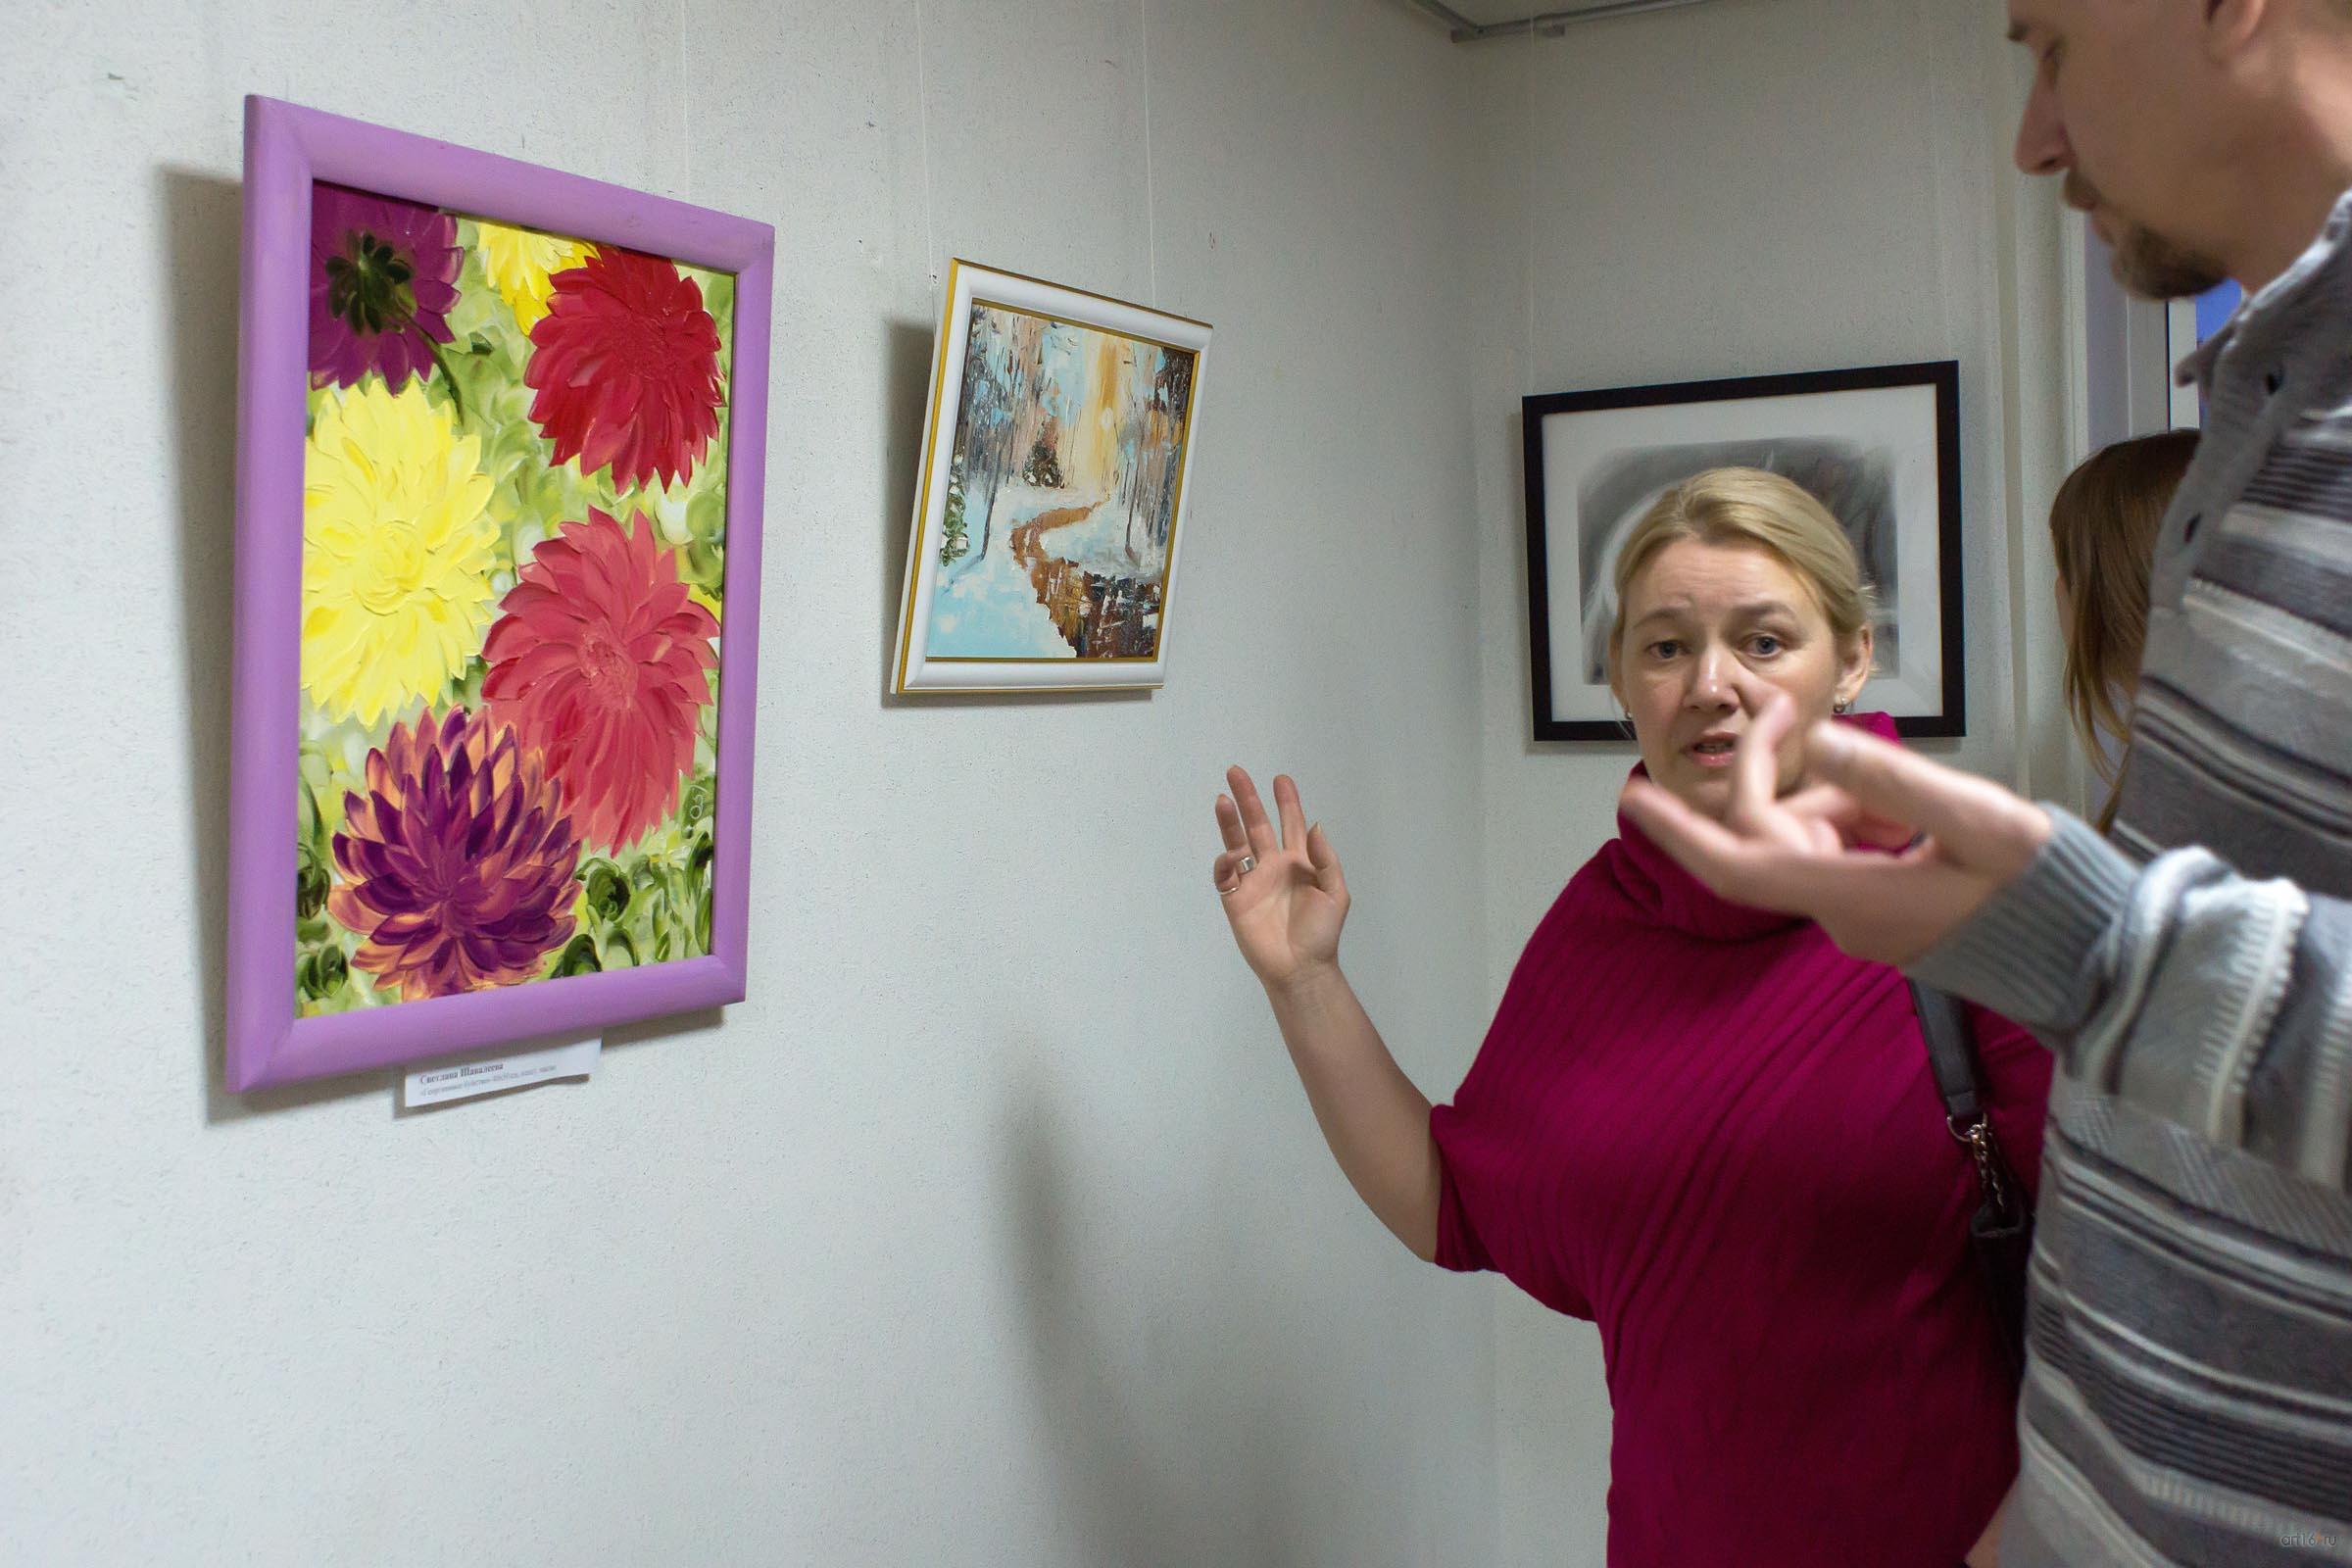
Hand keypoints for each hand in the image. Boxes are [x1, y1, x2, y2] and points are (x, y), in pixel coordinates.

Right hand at [1211, 767, 1349, 989]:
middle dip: (1249, 798)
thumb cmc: (1321, 932)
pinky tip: (1232, 855)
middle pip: (1257, 824)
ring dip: (1229, 821)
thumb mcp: (1336, 893)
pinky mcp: (1235, 899)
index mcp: (1298, 862)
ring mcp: (1252, 881)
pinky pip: (1225, 874)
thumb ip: (1326, 859)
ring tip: (1223, 798)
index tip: (1281, 779)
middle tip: (1236, 772)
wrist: (1301, 968)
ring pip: (1237, 843)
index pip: (1290, 824)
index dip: (1287, 801)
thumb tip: (1314, 825)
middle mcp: (1272, 865)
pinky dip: (1225, 862)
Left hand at [1618, 693, 2053, 964]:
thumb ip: (1892, 781)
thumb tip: (1820, 741)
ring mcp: (1862, 916)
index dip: (1679, 833)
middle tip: (1794, 708)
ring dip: (1843, 797)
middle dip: (1778, 769)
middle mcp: (1842, 912)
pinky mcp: (1884, 912)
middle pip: (1773, 831)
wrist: (2094, 960)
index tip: (1634, 797)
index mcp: (1852, 897)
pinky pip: (1848, 853)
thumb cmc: (2045, 892)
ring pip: (1813, 836)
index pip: (1738, 865)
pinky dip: (1868, 821)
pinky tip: (1921, 819)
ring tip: (1918, 794)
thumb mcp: (1977, 821)